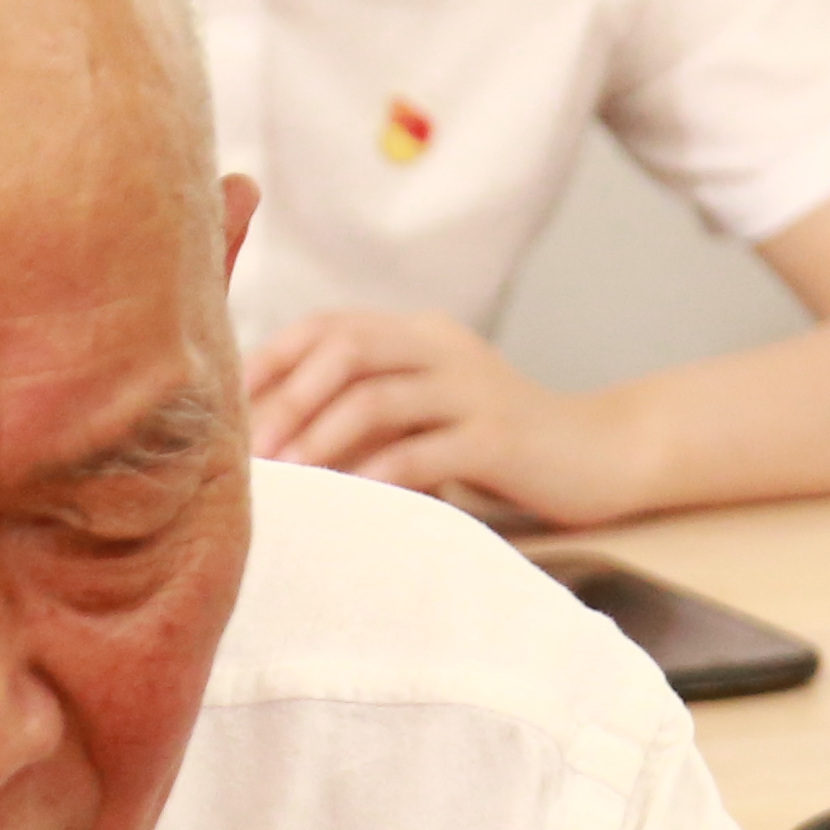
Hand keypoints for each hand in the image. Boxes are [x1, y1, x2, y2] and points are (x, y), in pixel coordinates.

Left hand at [243, 311, 652, 528]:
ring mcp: (471, 389)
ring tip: (286, 480)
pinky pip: (419, 452)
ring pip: (374, 397)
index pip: (328, 326)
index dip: (272, 360)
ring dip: (319, 439)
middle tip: (247, 452)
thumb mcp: (430, 412)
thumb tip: (278, 435)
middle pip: (344, 349)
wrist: (601, 454)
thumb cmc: (501, 445)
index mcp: (420, 334)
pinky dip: (372, 477)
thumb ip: (372, 407)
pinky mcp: (496, 437)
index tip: (228, 406)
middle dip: (286, 399)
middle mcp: (442, 347)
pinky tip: (346, 503)